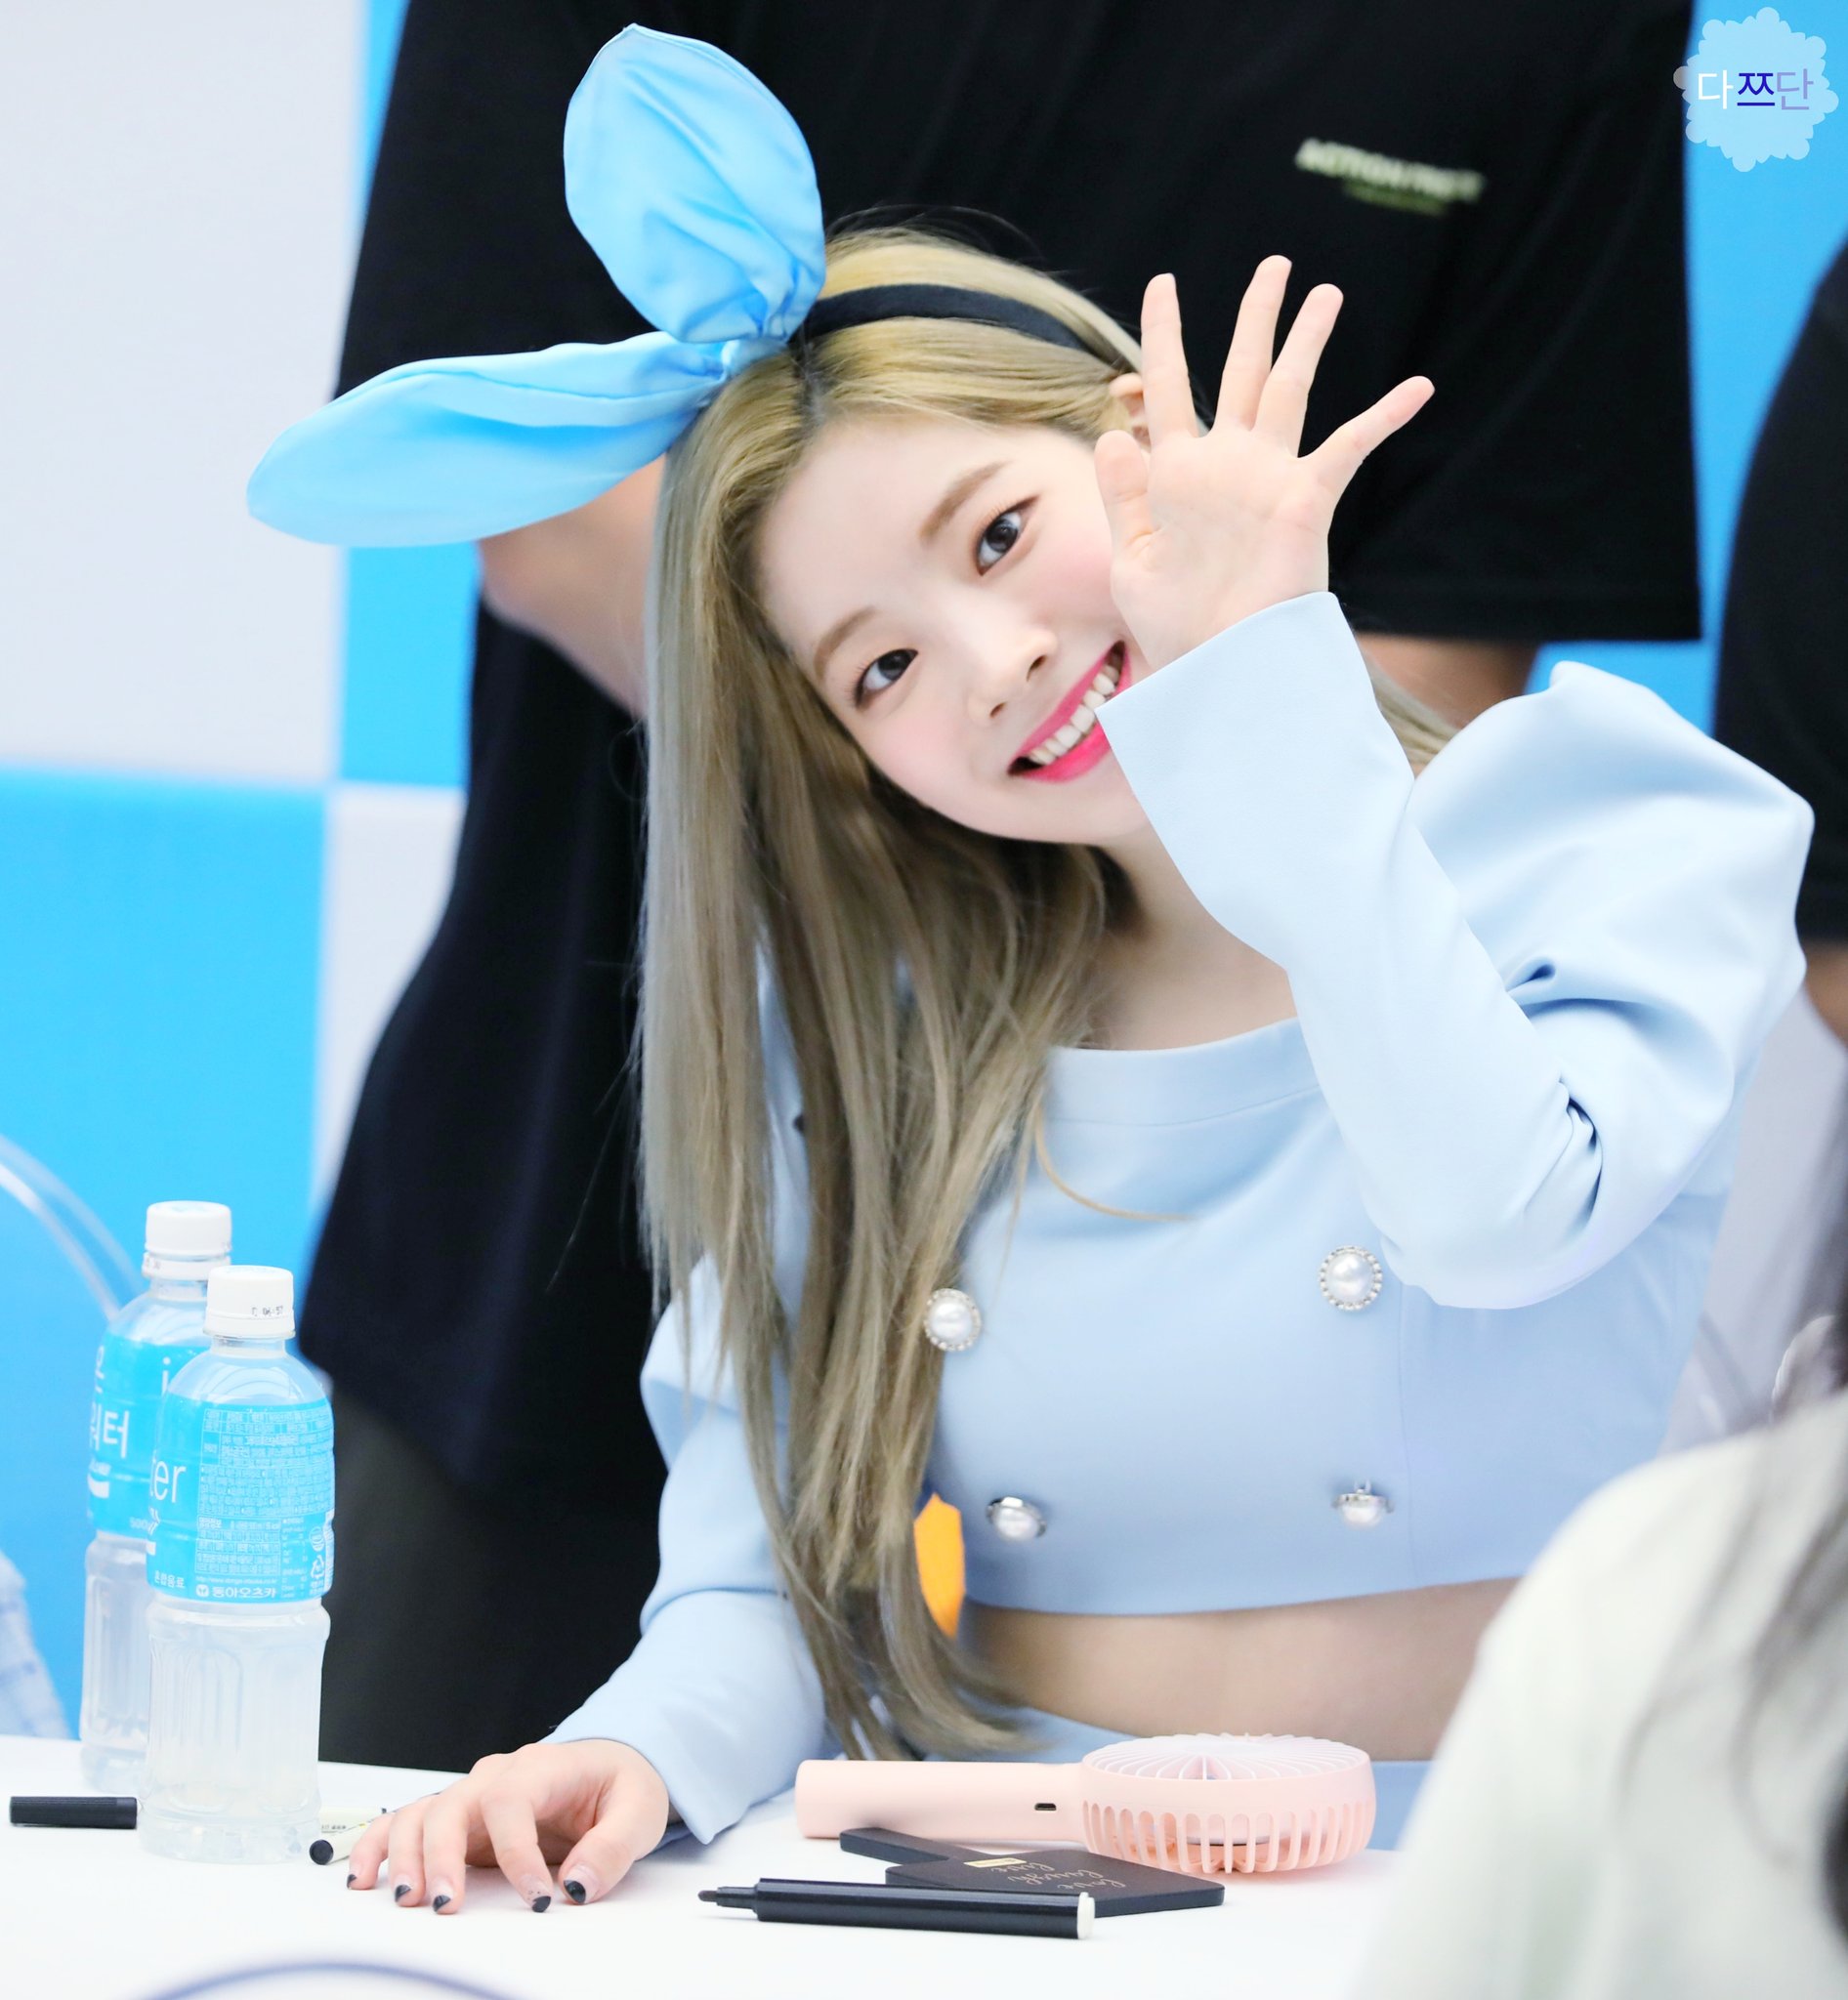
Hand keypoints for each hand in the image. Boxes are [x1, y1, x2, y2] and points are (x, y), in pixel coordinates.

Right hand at [347, 1738, 671, 1912]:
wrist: (610, 1770)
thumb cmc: (622, 1786)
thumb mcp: (639, 1811)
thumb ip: (613, 1846)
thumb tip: (578, 1885)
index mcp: (543, 1767)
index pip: (513, 1801)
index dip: (516, 1851)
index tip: (535, 1897)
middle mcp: (498, 1777)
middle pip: (455, 1805)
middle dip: (443, 1857)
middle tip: (445, 1906)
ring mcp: (473, 1798)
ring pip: (423, 1814)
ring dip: (406, 1855)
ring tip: (406, 1900)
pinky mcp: (460, 1822)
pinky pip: (407, 1824)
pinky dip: (380, 1846)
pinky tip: (365, 1878)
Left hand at [1095, 259, 1432, 669]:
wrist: (1215, 671)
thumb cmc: (1172, 627)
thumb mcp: (1129, 558)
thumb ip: (1122, 494)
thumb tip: (1113, 430)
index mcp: (1178, 473)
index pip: (1167, 387)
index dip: (1163, 336)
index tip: (1164, 284)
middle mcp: (1226, 464)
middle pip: (1241, 370)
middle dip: (1256, 316)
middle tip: (1274, 263)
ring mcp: (1267, 479)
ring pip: (1289, 390)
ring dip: (1307, 340)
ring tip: (1325, 291)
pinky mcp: (1305, 501)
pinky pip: (1348, 447)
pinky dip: (1383, 416)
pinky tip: (1419, 385)